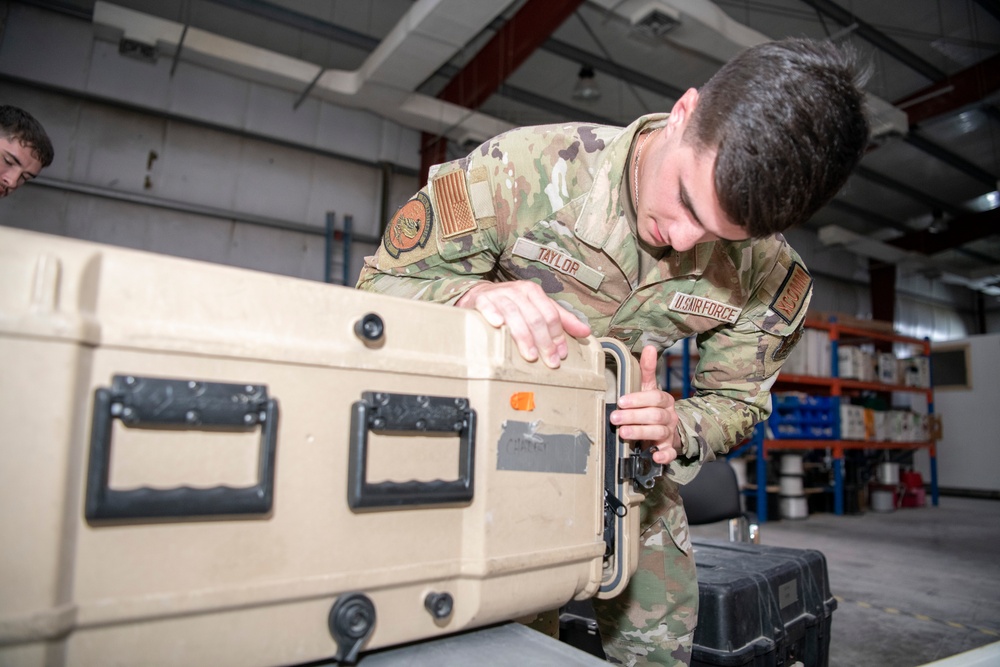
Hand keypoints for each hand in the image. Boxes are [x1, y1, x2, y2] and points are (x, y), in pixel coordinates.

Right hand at [455, 280, 590, 367]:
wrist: (479, 296)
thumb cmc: (512, 305)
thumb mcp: (537, 308)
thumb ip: (561, 319)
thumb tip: (586, 332)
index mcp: (534, 292)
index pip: (551, 315)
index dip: (558, 336)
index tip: (561, 355)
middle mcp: (518, 291)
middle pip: (535, 318)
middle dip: (544, 342)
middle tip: (550, 362)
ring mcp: (499, 295)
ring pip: (515, 315)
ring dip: (524, 337)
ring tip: (530, 356)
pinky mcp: (482, 300)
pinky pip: (488, 307)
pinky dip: (494, 315)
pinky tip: (499, 326)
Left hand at [610, 345, 680, 465]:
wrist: (669, 429)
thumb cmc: (652, 407)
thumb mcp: (649, 388)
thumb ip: (647, 370)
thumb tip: (649, 347)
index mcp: (664, 400)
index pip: (654, 397)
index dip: (638, 399)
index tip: (621, 401)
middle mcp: (669, 416)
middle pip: (654, 416)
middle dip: (633, 417)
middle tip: (614, 418)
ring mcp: (669, 433)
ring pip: (658, 432)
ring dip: (640, 432)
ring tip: (622, 433)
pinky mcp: (669, 449)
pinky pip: (670, 453)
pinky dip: (663, 456)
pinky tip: (654, 456)